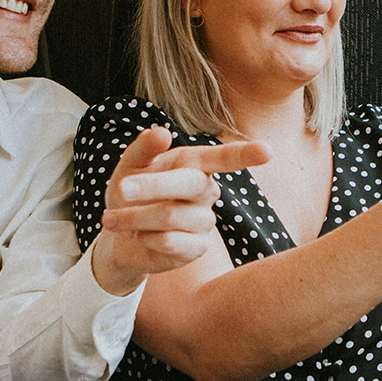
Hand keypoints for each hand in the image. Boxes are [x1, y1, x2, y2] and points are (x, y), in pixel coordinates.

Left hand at [90, 126, 269, 294]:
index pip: (224, 158)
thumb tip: (161, 132)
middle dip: (152, 185)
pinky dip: (144, 237)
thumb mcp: (128, 166)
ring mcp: (204, 221)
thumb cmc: (128, 195)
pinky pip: (171, 241)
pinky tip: (136, 235)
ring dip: (135, 217)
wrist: (117, 237)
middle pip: (190, 185)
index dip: (245, 154)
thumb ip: (143, 149)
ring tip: (113, 218)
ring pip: (173, 216)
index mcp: (194, 165)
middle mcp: (205, 192)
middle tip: (121, 188)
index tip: (268, 151)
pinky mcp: (196, 248)